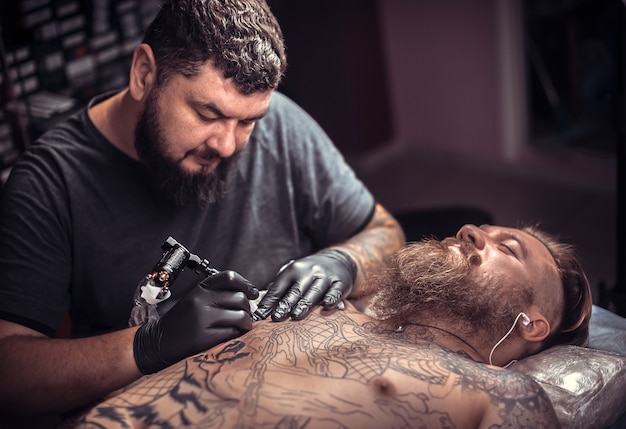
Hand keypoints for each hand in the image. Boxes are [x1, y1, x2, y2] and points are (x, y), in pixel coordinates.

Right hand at [133, 270, 258, 373]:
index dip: (246, 284)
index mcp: (200, 289)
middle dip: (248, 308)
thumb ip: (217, 294)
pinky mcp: (204, 337)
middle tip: (245, 316)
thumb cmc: (181, 321)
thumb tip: (248, 294)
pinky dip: (237, 335)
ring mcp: (202, 319)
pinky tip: (232, 335)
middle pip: (240, 298)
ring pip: (241, 316)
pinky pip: (233, 333)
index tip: (253, 294)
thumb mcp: (195, 299)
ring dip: (246, 323)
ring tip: (242, 327)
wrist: (157, 342)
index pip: (230, 277)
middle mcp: (201, 301)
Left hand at [252, 249, 356, 321]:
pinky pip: (336, 291)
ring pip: (314, 291)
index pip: (278, 288)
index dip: (268, 303)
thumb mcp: (293, 274)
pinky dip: (332, 298)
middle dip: (285, 304)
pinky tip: (327, 306)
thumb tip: (258, 306)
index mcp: (293, 270)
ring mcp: (325, 277)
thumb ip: (279, 287)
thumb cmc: (309, 273)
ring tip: (296, 315)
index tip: (258, 316)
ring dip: (305, 304)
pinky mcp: (340, 283)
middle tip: (276, 317)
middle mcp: (308, 272)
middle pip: (295, 290)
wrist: (338, 261)